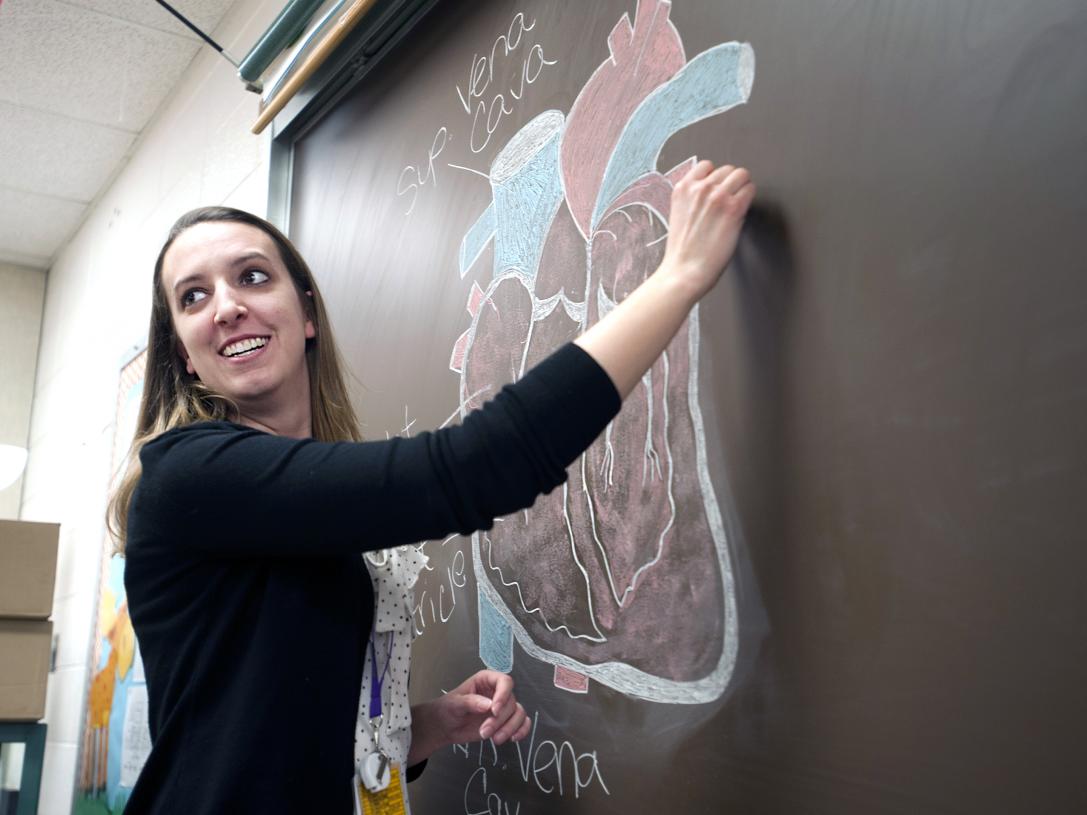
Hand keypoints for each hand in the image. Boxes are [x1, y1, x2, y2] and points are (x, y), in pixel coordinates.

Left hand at [440, 670, 529, 744]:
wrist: (445, 727)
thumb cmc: (448, 709)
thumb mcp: (455, 703)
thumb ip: (470, 702)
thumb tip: (488, 705)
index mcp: (486, 680)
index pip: (504, 682)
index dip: (503, 695)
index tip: (494, 711)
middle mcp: (497, 692)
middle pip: (511, 702)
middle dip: (499, 720)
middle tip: (485, 731)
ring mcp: (502, 708)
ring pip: (519, 714)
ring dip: (509, 728)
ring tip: (494, 739)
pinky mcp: (505, 722)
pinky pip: (523, 723)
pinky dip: (522, 730)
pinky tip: (513, 738)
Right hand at [662, 160, 755, 298]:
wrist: (684, 271)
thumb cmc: (682, 251)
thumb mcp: (679, 215)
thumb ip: (693, 198)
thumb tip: (713, 191)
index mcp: (682, 188)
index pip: (706, 166)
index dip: (715, 180)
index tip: (717, 192)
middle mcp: (699, 188)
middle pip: (727, 169)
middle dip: (730, 184)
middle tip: (729, 203)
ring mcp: (717, 196)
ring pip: (741, 175)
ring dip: (742, 188)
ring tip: (736, 207)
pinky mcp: (733, 208)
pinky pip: (750, 189)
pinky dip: (749, 198)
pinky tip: (741, 213)